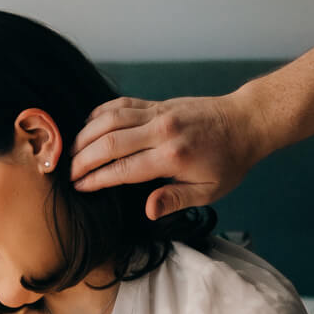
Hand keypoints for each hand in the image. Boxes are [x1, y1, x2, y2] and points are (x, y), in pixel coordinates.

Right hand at [70, 92, 267, 219]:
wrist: (245, 122)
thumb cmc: (228, 161)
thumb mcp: (209, 191)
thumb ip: (176, 200)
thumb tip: (148, 209)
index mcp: (172, 157)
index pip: (122, 169)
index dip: (96, 179)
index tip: (79, 187)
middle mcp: (161, 131)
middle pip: (108, 142)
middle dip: (83, 159)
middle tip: (68, 173)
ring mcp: (158, 113)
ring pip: (110, 119)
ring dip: (86, 135)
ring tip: (72, 152)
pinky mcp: (158, 103)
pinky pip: (121, 104)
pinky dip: (100, 114)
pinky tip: (89, 126)